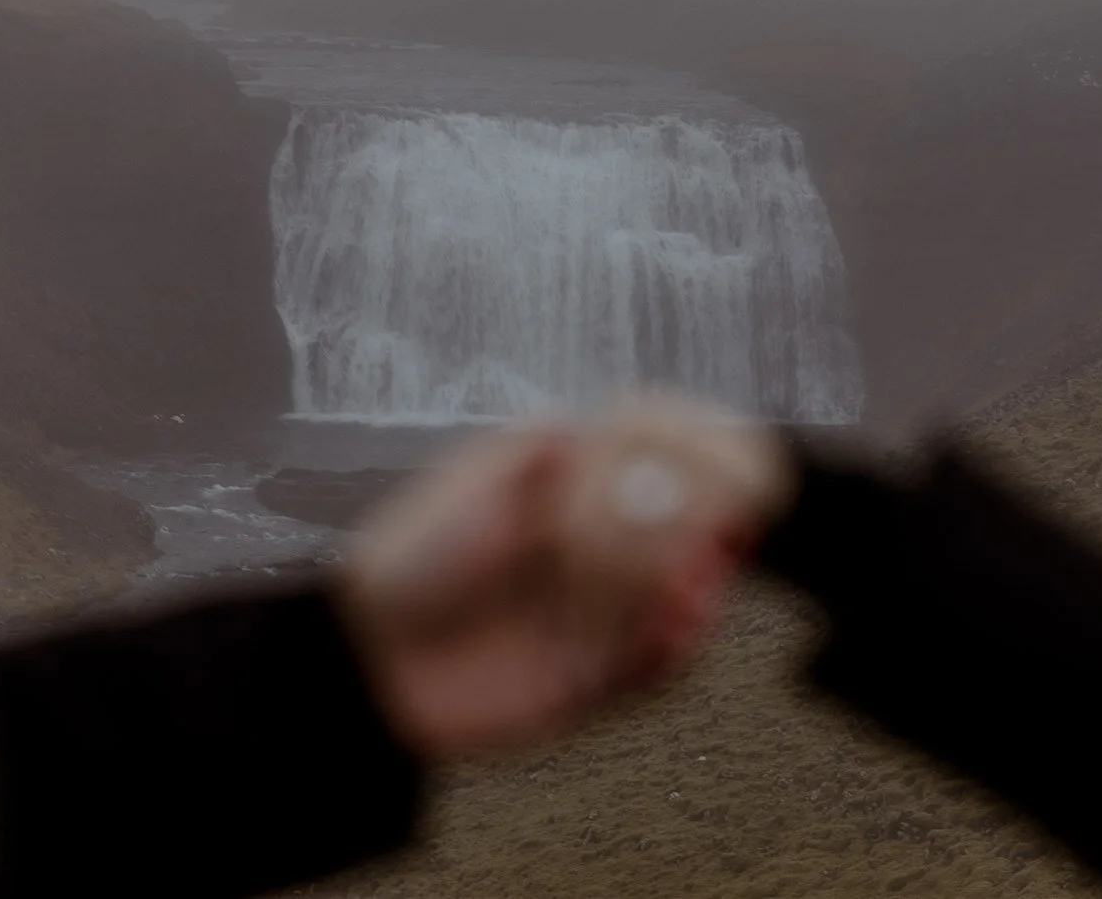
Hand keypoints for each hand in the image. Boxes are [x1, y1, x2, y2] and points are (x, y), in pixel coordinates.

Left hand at [336, 396, 789, 760]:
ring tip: (698, 588)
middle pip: (688, 529)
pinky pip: (659, 667)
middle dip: (713, 525)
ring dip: (702, 588)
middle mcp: (598, 546)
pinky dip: (679, 649)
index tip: (728, 457)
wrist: (372, 657)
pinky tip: (678, 629)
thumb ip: (535, 453)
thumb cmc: (409, 560)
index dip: (700, 456)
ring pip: (682, 597)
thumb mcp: (471, 485)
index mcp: (573, 488)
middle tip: (729, 527)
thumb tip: (587, 426)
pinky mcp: (597, 675)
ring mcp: (602, 611)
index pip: (659, 461)